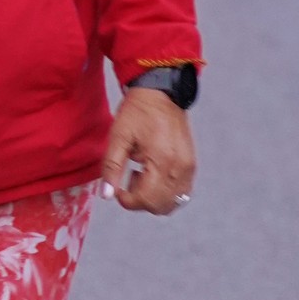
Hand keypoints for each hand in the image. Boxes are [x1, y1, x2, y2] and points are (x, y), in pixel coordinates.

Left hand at [100, 87, 194, 217]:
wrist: (161, 94)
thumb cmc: (137, 113)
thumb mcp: (118, 137)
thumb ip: (111, 168)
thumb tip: (107, 195)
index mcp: (161, 160)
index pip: (146, 200)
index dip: (127, 200)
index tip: (118, 188)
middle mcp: (180, 167)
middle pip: (160, 206)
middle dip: (140, 200)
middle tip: (129, 179)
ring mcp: (188, 167)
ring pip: (172, 203)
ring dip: (154, 198)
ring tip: (142, 176)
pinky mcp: (191, 165)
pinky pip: (181, 192)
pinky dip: (166, 192)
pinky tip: (154, 175)